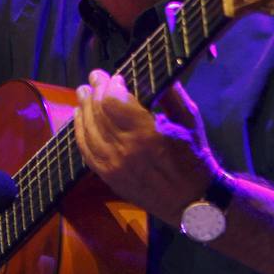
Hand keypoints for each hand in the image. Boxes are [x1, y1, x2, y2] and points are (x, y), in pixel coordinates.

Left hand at [74, 70, 219, 225]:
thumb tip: (152, 71)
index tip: (115, 76)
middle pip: (98, 112)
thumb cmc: (194, 158)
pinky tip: (79, 118)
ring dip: (83, 108)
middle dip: (95, 90)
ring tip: (83, 93)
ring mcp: (113, 165)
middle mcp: (125, 149)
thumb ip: (171, 94)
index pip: (113, 101)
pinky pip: (86, 151)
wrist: (192, 202)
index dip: (110, 84)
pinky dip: (80, 132)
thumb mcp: (190, 121)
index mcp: (147, 133)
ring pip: (88, 130)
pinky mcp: (108, 177)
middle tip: (95, 77)